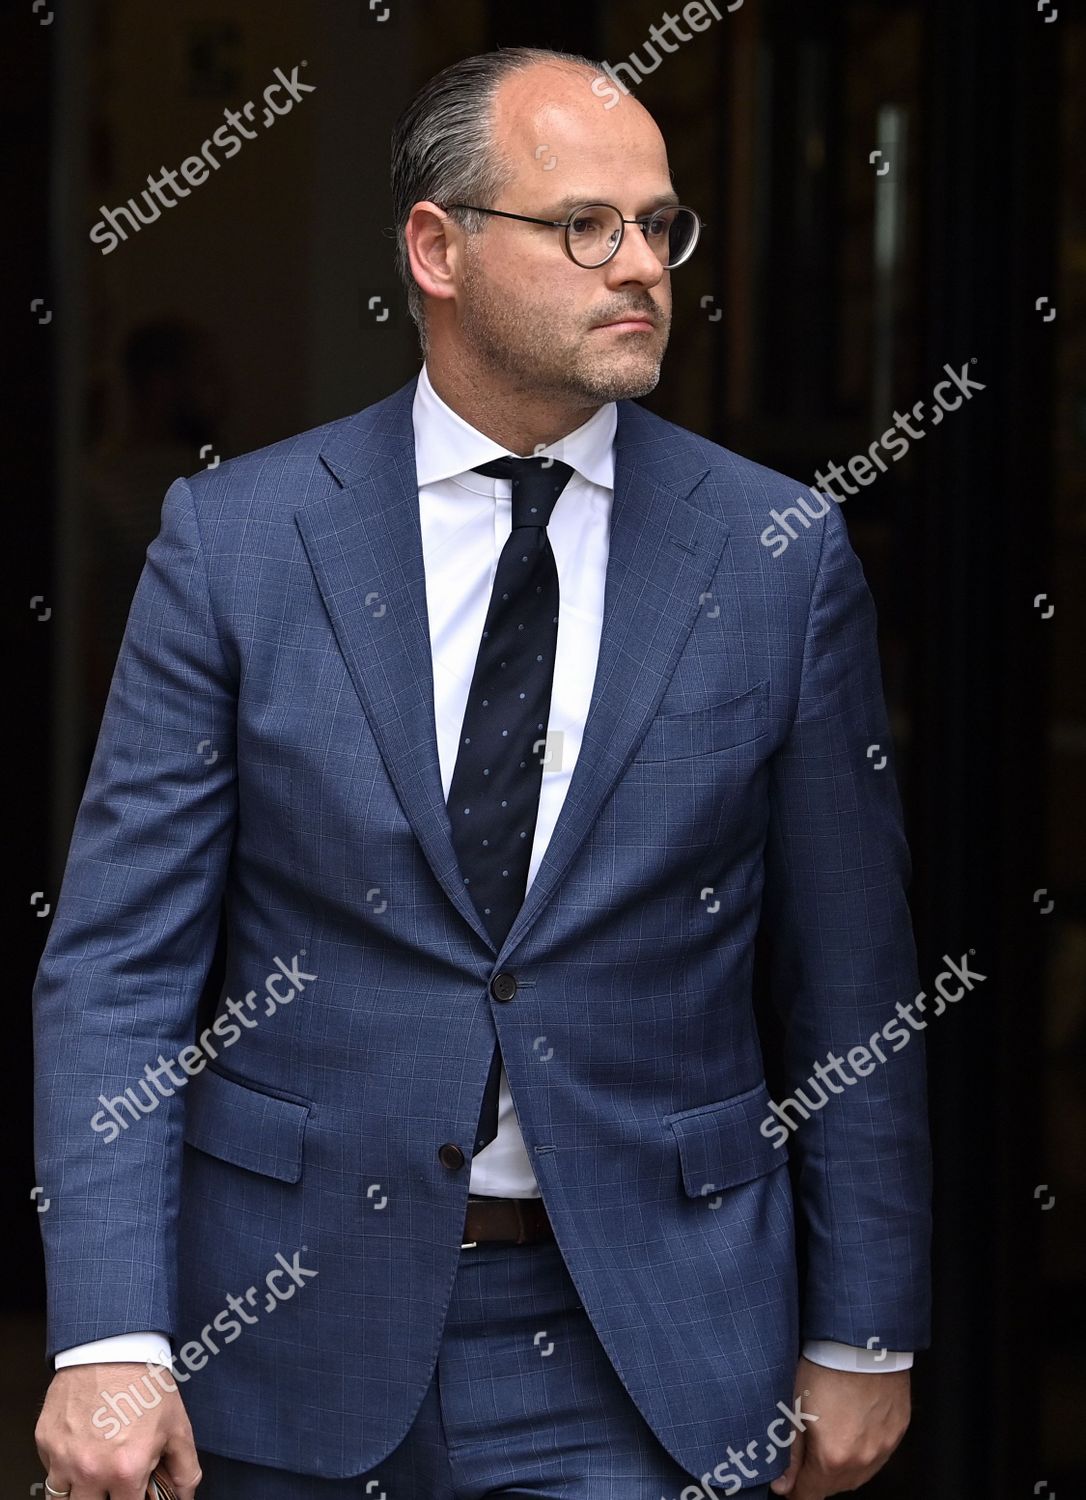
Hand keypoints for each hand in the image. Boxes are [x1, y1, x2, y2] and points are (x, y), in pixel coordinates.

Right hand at [35, 1362, 201, 1499]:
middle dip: (104, 1499)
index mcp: (125, 1471)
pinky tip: (81, 1447)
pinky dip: (63, 1467)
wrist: (112, 1347)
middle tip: (113, 1483)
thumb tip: (185, 1496)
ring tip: (95, 1471)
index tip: (135, 1492)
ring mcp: (62, 1458)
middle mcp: (90, 1471)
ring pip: (61, 1499)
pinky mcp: (45, 1442)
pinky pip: (50, 1470)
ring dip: (79, 1490)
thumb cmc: (144, 1383)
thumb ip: (185, 1468)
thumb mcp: (177, 1426)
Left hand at [769, 1356, 909, 1498]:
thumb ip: (789, 1453)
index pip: (810, 1494)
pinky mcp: (898, 1431)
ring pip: (859, 1474)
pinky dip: (864, 1450)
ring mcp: (884, 1447)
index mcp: (833, 1457)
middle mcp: (862, 1460)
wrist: (861, 1341)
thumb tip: (782, 1485)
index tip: (788, 1481)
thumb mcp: (793, 1408)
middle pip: (835, 1487)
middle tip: (806, 1452)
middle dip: (817, 1476)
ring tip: (829, 1438)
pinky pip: (878, 1454)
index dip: (795, 1489)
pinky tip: (853, 1429)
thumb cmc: (824, 1368)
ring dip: (842, 1466)